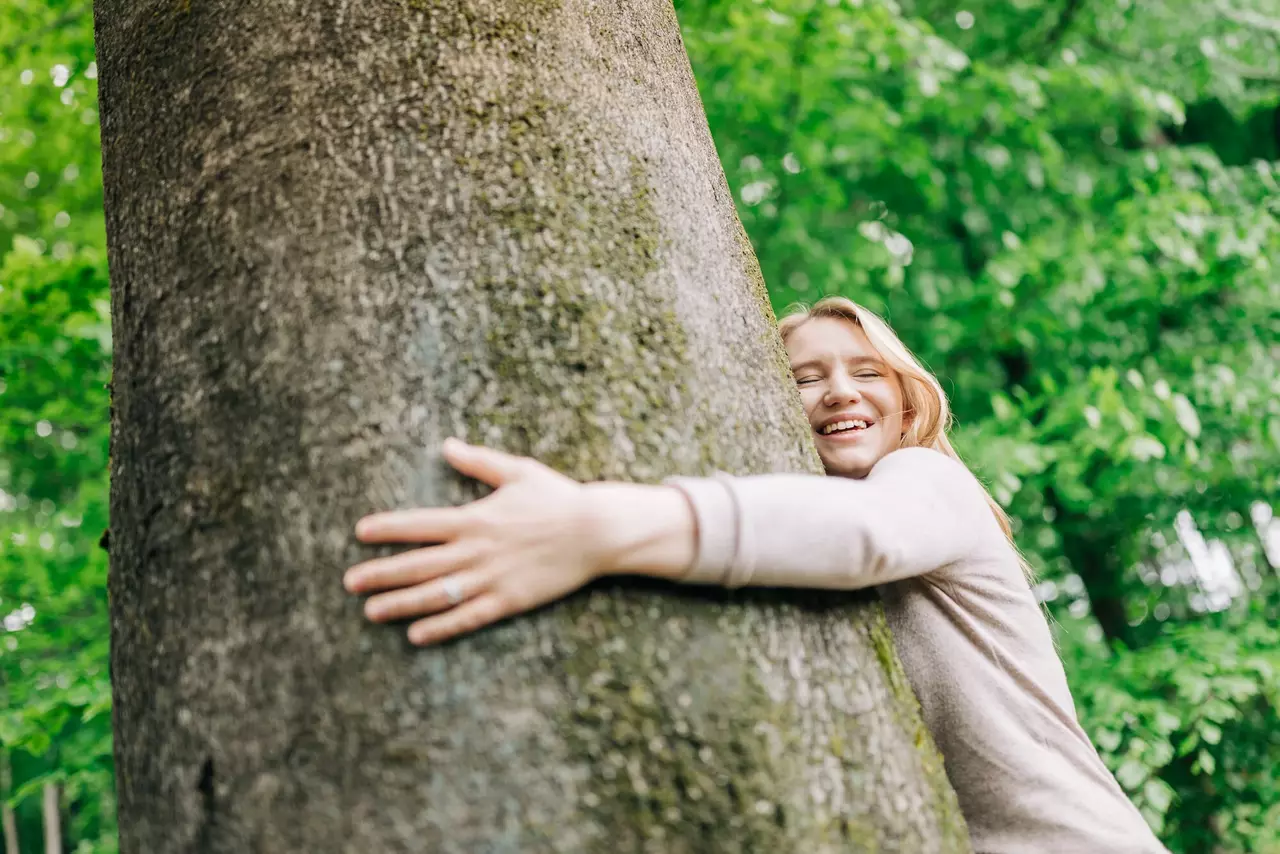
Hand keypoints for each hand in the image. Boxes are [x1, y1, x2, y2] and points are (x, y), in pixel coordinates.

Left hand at [345, 438, 605, 645]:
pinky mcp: (508, 600)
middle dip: (381, 573)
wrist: (596, 531)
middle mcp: (477, 550)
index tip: (360, 532)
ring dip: (401, 603)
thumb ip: (478, 461)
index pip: (420, 524)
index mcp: (475, 517)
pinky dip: (441, 627)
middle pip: (418, 564)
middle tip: (349, 582)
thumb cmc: (557, 497)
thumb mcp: (518, 471)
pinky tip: (417, 634)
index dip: (388, 529)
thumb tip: (447, 445)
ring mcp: (491, 578)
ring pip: (436, 594)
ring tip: (371, 611)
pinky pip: (468, 616)